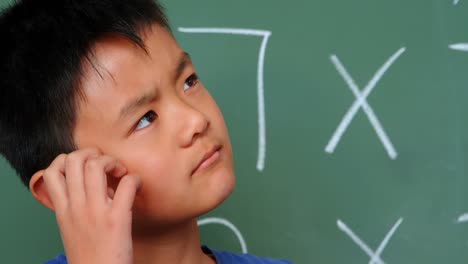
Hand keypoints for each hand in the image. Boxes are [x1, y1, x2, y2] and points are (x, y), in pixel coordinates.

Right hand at [42, 148, 139, 263]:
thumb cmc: (90, 255)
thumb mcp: (71, 229)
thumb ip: (75, 205)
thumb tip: (96, 184)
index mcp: (62, 210)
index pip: (52, 171)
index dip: (68, 160)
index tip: (85, 167)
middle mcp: (75, 208)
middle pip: (74, 160)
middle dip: (92, 153)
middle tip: (106, 164)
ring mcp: (95, 212)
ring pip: (96, 165)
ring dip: (112, 161)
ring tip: (120, 172)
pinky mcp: (117, 219)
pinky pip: (127, 183)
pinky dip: (135, 179)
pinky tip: (136, 187)